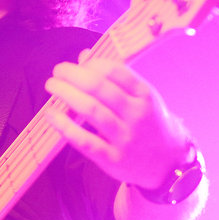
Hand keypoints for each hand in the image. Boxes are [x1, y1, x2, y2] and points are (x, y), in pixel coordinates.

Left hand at [45, 51, 187, 188]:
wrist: (167, 162)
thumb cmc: (148, 123)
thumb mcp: (140, 98)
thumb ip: (114, 78)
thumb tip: (83, 56)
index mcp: (144, 95)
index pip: (115, 71)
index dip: (91, 64)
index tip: (78, 64)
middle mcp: (136, 115)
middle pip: (99, 88)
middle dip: (73, 75)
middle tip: (57, 71)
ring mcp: (125, 138)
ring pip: (92, 111)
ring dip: (67, 94)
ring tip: (52, 86)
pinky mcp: (112, 159)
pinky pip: (86, 141)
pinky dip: (65, 127)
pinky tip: (52, 115)